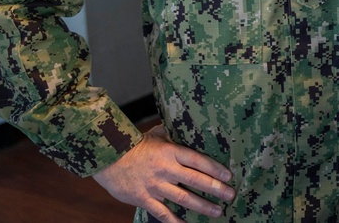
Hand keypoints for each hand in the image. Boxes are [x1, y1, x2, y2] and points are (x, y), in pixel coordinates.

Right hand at [92, 124, 234, 221]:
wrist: (108, 158)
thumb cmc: (135, 144)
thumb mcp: (156, 134)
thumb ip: (173, 134)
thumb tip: (188, 126)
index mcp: (171, 152)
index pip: (198, 160)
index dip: (215, 168)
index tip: (229, 175)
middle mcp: (166, 169)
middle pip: (196, 180)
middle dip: (215, 189)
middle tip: (230, 195)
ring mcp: (155, 186)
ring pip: (183, 198)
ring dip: (202, 206)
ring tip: (217, 211)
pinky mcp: (144, 199)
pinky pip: (162, 213)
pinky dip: (175, 221)